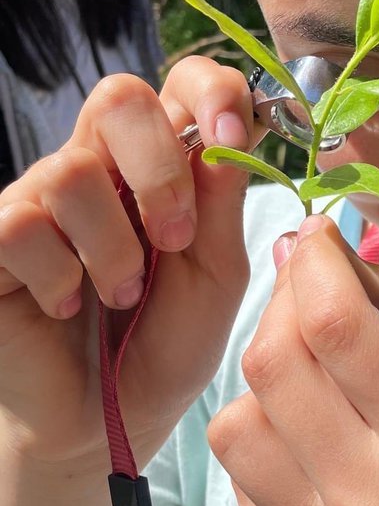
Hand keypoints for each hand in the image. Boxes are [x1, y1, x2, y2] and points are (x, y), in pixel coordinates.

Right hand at [0, 58, 256, 483]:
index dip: (209, 92)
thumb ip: (223, 210)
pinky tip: (68, 306)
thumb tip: (223, 141)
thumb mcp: (216, 279)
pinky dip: (58, 276)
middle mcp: (99, 168)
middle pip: (118, 98)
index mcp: (163, 166)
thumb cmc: (165, 345)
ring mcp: (40, 198)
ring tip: (122, 296)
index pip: (180, 85)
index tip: (231, 138)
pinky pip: (20, 224)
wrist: (107, 421)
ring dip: (113, 248)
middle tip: (177, 238)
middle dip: (159, 168)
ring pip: (71, 172)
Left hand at [208, 215, 378, 505]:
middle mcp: (376, 498)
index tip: (317, 239)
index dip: (315, 265)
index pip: (337, 326)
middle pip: (274, 367)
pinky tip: (307, 441)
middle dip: (283, 305)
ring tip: (307, 378)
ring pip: (235, 423)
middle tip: (307, 293)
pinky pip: (241, 481)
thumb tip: (320, 255)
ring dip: (265, 381)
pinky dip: (267, 442)